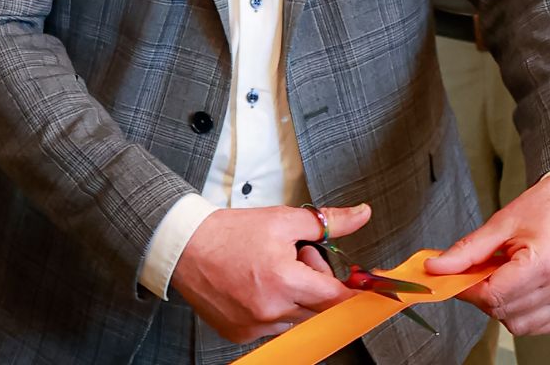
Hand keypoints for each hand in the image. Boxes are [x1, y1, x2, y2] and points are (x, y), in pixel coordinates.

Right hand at [169, 203, 367, 343]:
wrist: (185, 247)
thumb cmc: (230, 233)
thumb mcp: (283, 220)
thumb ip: (327, 222)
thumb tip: (361, 215)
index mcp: (284, 280)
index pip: (336, 298)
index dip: (352, 292)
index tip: (364, 289)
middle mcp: (271, 309)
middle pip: (318, 308)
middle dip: (316, 285)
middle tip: (299, 260)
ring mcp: (254, 326)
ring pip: (296, 319)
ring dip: (295, 299)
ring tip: (273, 272)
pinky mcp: (240, 334)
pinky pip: (273, 327)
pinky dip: (274, 310)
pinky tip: (258, 287)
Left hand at [425, 171, 549, 335]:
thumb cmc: (547, 206)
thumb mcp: (501, 223)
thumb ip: (467, 250)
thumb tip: (435, 268)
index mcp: (545, 262)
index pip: (494, 296)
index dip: (468, 289)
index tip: (457, 278)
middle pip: (504, 312)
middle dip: (484, 296)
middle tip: (483, 271)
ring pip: (519, 325)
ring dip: (503, 306)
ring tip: (507, 276)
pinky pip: (538, 326)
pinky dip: (522, 312)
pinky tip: (522, 288)